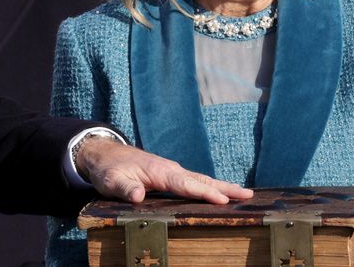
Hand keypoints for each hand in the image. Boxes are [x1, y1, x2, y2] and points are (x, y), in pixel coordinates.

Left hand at [76, 137, 252, 203]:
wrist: (105, 154)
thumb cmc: (109, 169)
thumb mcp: (111, 181)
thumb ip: (124, 188)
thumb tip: (137, 196)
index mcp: (160, 172)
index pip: (186, 184)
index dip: (204, 193)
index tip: (224, 200)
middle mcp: (170, 170)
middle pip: (201, 180)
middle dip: (225, 188)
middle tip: (248, 195)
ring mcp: (172, 172)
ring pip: (201, 180)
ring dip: (222, 187)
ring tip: (244, 194)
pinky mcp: (170, 175)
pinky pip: (194, 181)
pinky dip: (210, 187)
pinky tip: (220, 193)